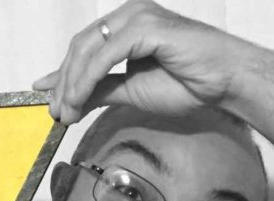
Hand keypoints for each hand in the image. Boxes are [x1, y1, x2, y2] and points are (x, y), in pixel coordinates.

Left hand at [33, 0, 261, 123]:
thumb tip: (74, 100)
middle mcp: (129, 16)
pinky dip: (88, 78)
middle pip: (81, 46)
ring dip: (72, 83)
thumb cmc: (191, 83)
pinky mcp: (145, 27)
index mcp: (127, 27)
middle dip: (64, 82)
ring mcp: (137, 17)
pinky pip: (106, 55)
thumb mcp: (133, 92)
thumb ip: (102, 91)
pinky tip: (80, 99)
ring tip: (66, 111)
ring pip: (89, 49)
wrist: (225, 82)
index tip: (48, 97)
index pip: (85, 48)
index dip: (63, 74)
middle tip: (56, 112)